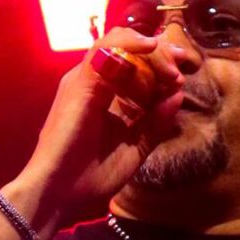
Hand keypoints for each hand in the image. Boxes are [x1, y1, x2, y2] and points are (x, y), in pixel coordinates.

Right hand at [6, 26, 187, 229]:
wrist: (57, 196)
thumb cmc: (89, 178)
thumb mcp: (134, 149)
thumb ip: (155, 123)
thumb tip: (177, 95)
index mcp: (102, 96)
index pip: (132, 65)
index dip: (159, 62)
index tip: (182, 71)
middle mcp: (91, 83)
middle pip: (128, 49)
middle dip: (160, 52)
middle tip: (182, 63)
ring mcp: (83, 80)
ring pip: (119, 44)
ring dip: (150, 51)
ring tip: (171, 68)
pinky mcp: (79, 84)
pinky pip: (105, 50)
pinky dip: (130, 43)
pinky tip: (151, 48)